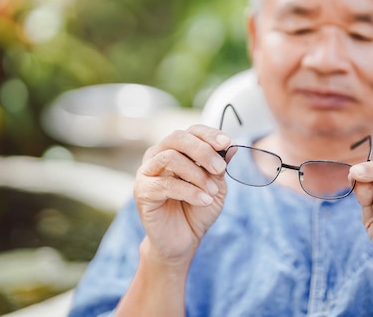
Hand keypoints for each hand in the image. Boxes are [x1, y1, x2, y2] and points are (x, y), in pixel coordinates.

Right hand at [134, 125, 230, 265]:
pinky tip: (204, 201)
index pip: (191, 131)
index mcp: (175, 150)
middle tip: (220, 169)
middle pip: (177, 138)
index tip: (227, 143)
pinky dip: (190, 191)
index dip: (209, 134)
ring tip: (212, 192)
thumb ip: (219, 167)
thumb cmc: (197, 210)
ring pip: (171, 157)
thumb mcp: (216, 187)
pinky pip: (166, 183)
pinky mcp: (142, 190)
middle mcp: (157, 156)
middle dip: (202, 151)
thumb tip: (230, 147)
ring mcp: (147, 172)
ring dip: (197, 174)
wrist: (183, 241)